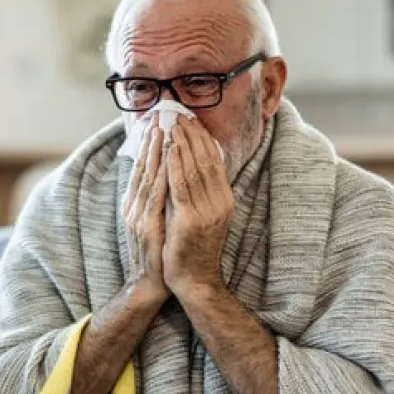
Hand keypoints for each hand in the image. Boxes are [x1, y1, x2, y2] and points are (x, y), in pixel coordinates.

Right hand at [122, 116, 169, 305]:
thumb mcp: (154, 222)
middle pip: (143, 168)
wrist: (151, 284)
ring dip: (156, 153)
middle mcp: (134, 207)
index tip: (156, 124)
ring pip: (148, 178)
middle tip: (159, 117)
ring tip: (163, 131)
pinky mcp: (148, 227)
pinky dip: (162, 176)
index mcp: (135, 205)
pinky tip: (169, 161)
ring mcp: (139, 216)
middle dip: (151, 142)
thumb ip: (155, 201)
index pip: (142, 169)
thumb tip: (164, 179)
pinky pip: (157, 196)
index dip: (149, 146)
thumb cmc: (157, 253)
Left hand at [163, 116, 232, 298]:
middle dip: (192, 134)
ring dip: (183, 143)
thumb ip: (199, 192)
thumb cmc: (193, 248)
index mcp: (224, 199)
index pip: (214, 161)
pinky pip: (182, 186)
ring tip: (173, 123)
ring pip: (194, 169)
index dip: (202, 138)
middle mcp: (220, 202)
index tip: (191, 119)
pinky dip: (176, 165)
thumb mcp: (202, 215)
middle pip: (206, 160)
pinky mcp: (190, 220)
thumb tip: (189, 165)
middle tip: (180, 113)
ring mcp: (207, 211)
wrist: (195, 280)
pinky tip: (169, 149)